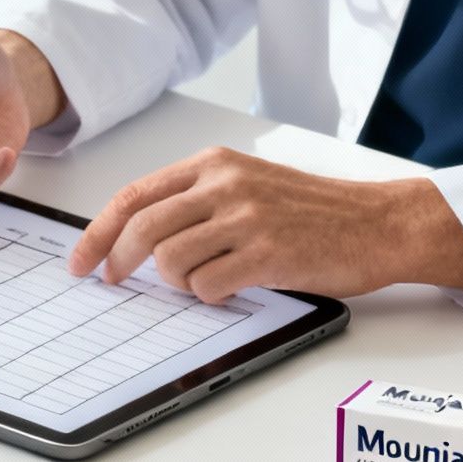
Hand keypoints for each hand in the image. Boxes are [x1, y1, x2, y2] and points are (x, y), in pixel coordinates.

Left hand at [68, 147, 462, 300]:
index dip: (98, 232)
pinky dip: (208, 296)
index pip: (134, 196)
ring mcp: (246, 218)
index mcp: (215, 165)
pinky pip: (207, 285)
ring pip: (169, 259)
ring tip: (205, 280)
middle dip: (118, 262)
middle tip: (115, 282)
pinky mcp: (267, 253)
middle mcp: (225, 185)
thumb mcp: (250, 185)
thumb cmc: (318, 211)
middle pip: (140, 228)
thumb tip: (138, 238)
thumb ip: (199, 201)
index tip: (81, 260)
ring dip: (176, 282)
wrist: (381, 222)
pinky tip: (230, 289)